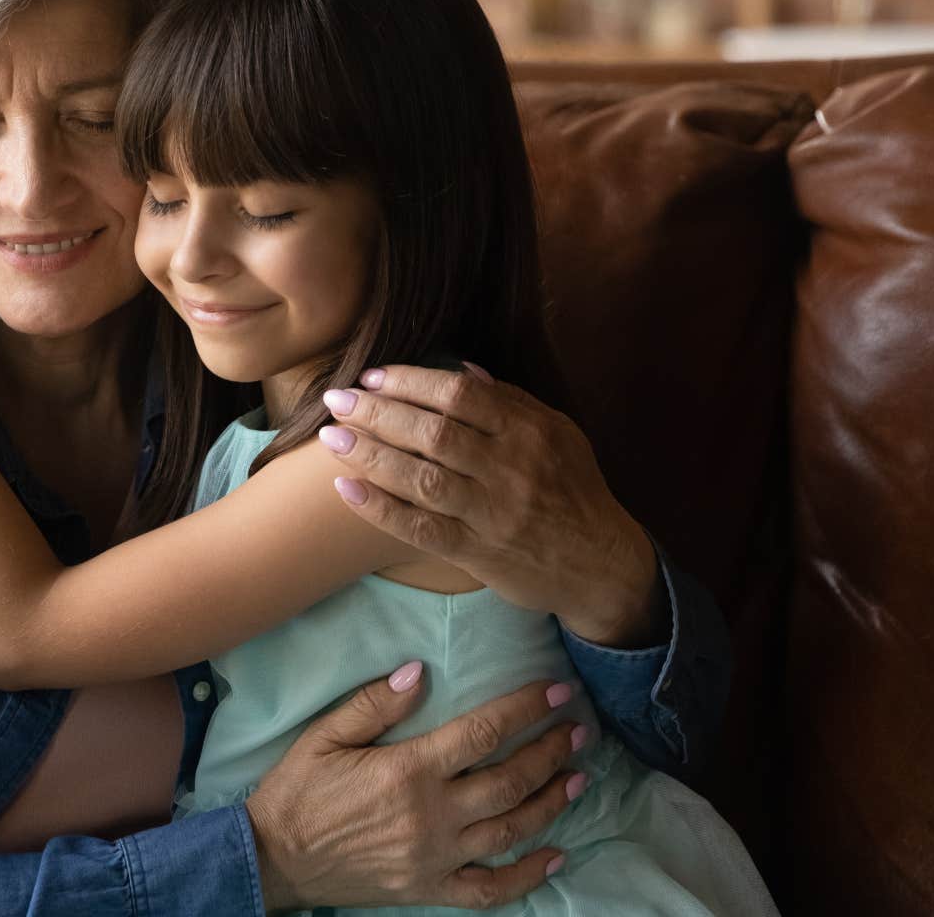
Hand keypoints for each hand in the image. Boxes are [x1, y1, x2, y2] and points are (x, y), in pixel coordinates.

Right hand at [245, 664, 583, 910]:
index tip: (556, 693)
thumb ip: (374, 703)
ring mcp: (435, 857)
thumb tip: (420, 671)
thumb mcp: (324, 736)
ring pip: (510, 830)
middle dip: (550, 754)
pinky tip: (555, 856)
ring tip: (578, 779)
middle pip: (509, 782)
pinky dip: (527, 875)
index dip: (524, 711)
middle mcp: (431, 816)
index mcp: (408, 771)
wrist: (273, 858)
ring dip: (550, 803)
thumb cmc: (298, 791)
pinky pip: (489, 889)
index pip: (482, 734)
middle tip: (577, 733)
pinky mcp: (428, 888)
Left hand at [319, 363, 665, 648]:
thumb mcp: (558, 434)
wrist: (601, 565)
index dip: (411, 382)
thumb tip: (460, 369)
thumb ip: (511, 401)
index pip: (459, 396)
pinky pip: (420, 529)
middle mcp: (511, 470)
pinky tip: (346, 489)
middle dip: (378, 412)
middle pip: (433, 433)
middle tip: (337, 399)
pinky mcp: (478, 552)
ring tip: (332, 438)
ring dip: (371, 455)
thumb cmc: (573, 491)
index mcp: (529, 432)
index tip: (373, 376)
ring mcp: (493, 514)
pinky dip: (380, 508)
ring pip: (422, 479)